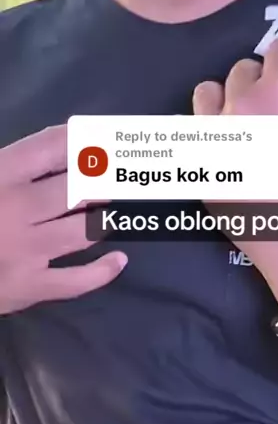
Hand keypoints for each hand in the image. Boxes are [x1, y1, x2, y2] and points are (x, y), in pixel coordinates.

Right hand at [0, 125, 126, 315]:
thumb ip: (3, 164)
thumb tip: (39, 151)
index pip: (48, 148)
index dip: (78, 140)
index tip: (98, 136)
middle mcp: (18, 209)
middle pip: (76, 190)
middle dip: (102, 181)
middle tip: (120, 176)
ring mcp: (28, 251)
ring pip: (81, 231)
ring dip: (103, 219)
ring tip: (115, 208)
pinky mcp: (31, 287)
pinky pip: (77, 281)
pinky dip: (102, 272)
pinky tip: (118, 261)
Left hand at [193, 39, 277, 301]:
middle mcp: (244, 107)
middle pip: (241, 72)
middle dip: (255, 88)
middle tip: (266, 116)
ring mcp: (216, 139)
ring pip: (207, 96)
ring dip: (222, 106)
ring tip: (237, 130)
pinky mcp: (200, 170)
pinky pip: (196, 138)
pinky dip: (209, 143)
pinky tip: (226, 162)